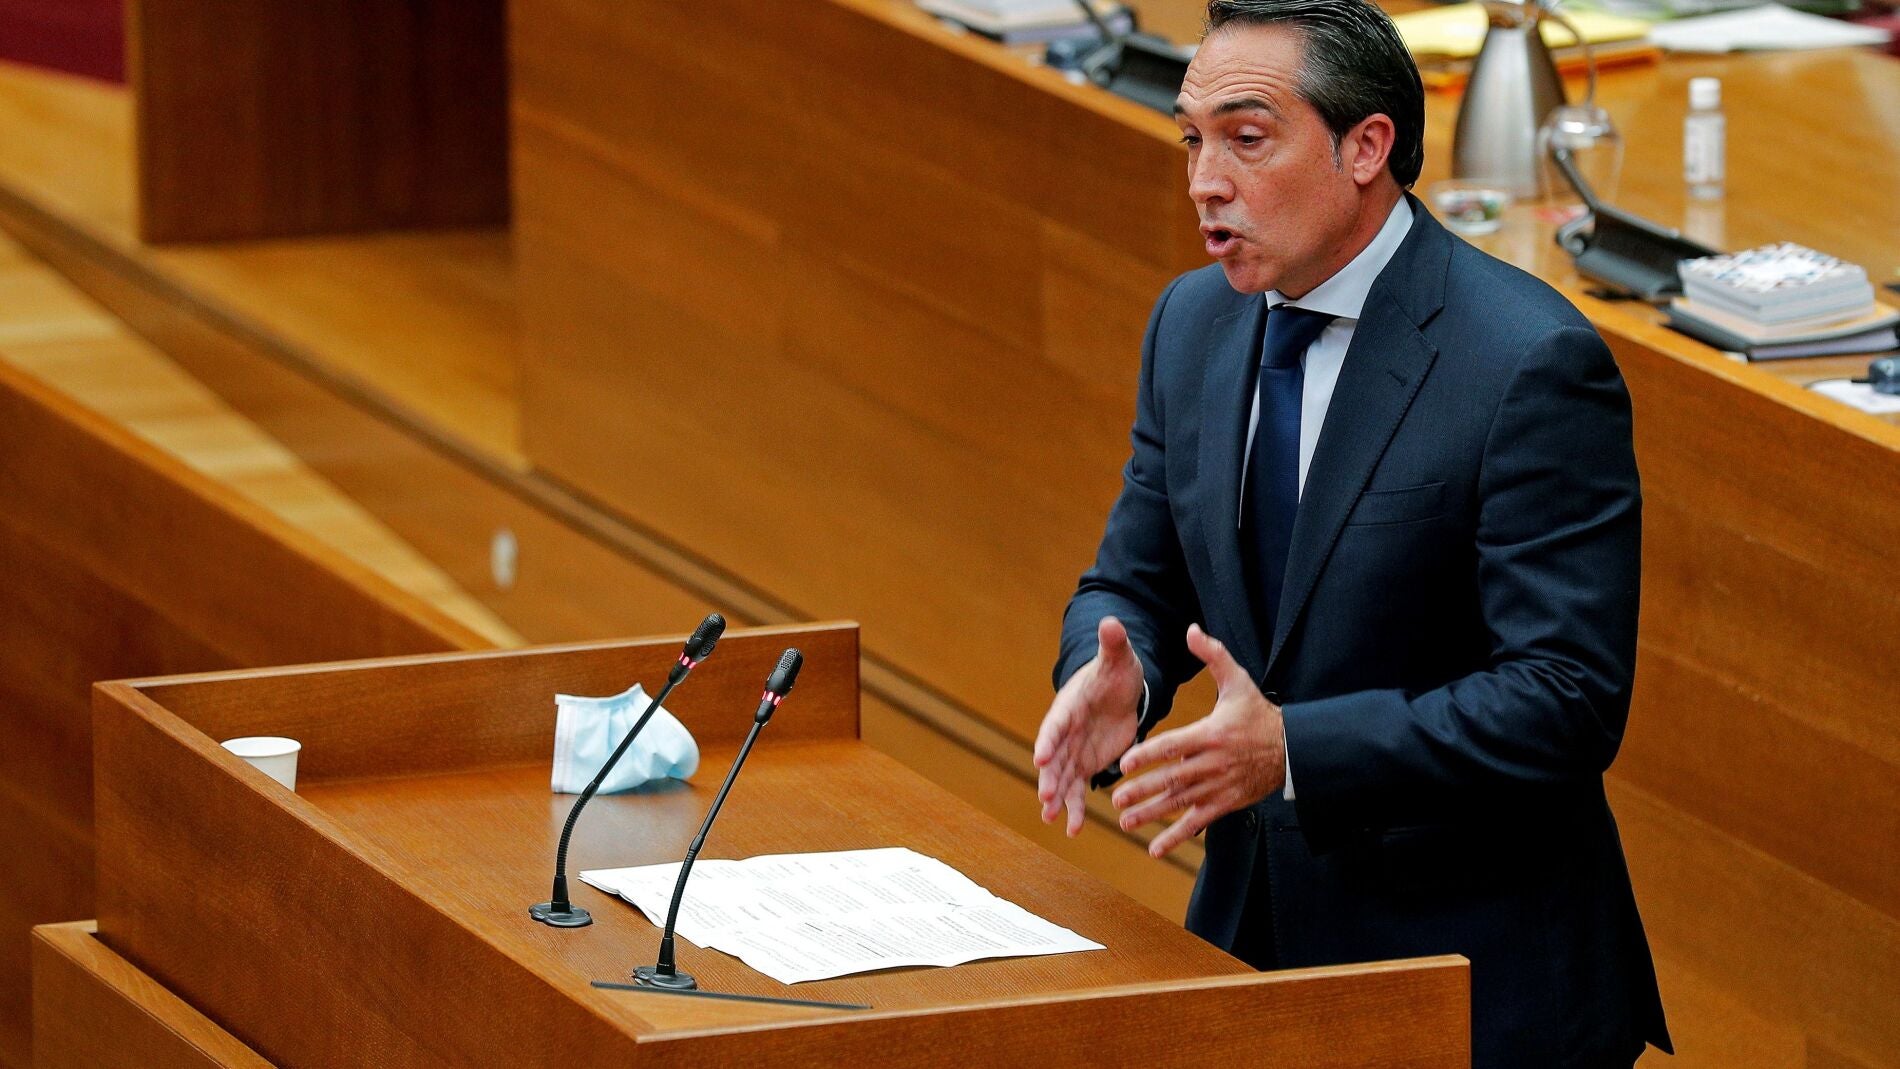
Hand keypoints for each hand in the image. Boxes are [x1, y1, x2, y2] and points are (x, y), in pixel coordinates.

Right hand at [1034, 616, 1144, 836]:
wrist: (1119, 690)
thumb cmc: (1117, 671)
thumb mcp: (1119, 658)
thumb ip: (1113, 643)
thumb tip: (1112, 621)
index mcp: (1070, 706)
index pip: (1056, 723)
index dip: (1049, 739)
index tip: (1041, 756)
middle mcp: (1065, 732)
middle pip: (1054, 757)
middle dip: (1049, 777)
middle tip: (1045, 796)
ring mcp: (1074, 751)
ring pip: (1061, 779)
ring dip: (1056, 799)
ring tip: (1052, 819)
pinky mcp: (1085, 765)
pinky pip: (1077, 790)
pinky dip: (1074, 809)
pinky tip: (1072, 830)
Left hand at [1112, 623, 1284, 857]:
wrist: (1292, 749)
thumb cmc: (1258, 712)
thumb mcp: (1238, 680)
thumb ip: (1213, 655)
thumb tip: (1191, 629)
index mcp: (1211, 734)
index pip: (1174, 746)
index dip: (1148, 755)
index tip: (1124, 764)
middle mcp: (1212, 764)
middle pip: (1173, 779)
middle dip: (1143, 790)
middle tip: (1116, 798)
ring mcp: (1219, 787)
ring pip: (1181, 803)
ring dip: (1152, 815)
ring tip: (1126, 822)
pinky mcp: (1225, 804)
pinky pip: (1198, 823)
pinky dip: (1176, 837)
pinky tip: (1155, 849)